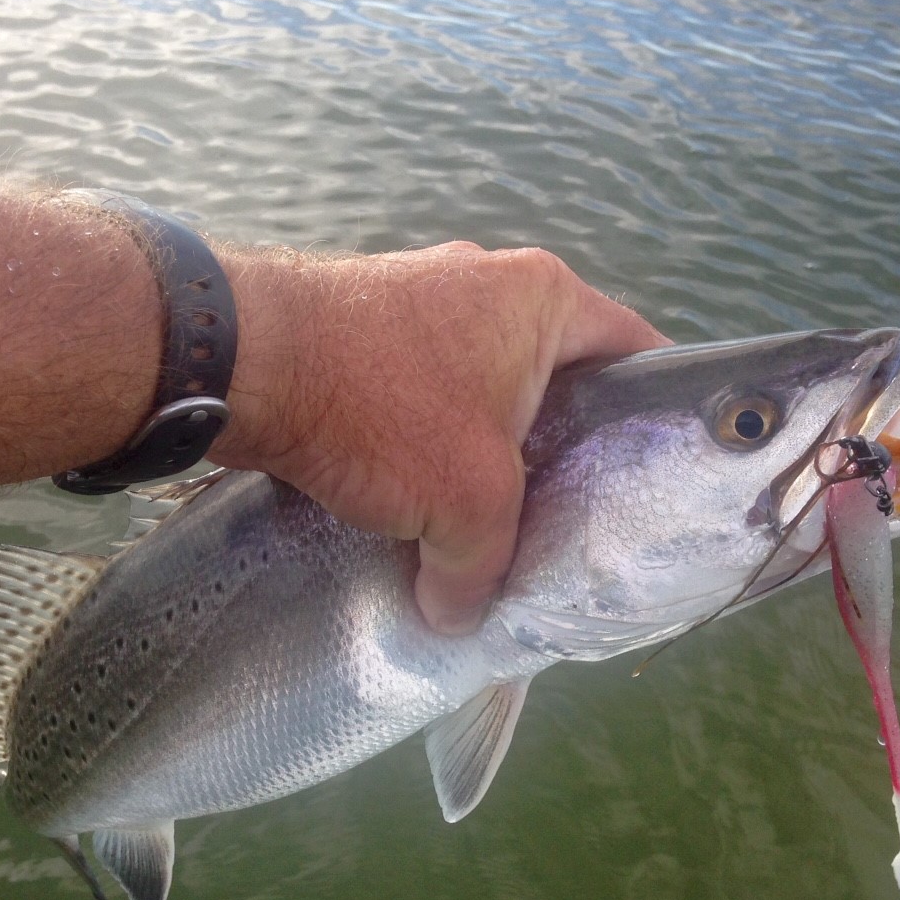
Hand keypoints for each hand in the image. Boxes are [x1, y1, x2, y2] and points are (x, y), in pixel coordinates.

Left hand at [211, 242, 669, 632]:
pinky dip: (429, 442)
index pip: (639, 353)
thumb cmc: (384, 413)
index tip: (655, 474)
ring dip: (487, 452)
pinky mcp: (367, 326)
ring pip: (484, 390)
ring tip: (491, 521)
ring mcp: (424, 297)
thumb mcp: (466, 506)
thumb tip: (462, 618)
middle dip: (562, 450)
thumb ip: (485, 569)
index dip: (658, 414)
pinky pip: (424, 391)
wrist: (242, 361)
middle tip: (569, 517)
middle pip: (559, 378)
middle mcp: (490, 282)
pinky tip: (418, 498)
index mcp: (546, 299)